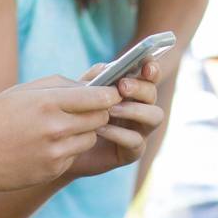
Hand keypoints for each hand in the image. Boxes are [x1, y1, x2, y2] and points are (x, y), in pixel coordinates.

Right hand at [0, 76, 117, 195]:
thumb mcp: (22, 92)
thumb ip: (59, 85)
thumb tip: (89, 85)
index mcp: (47, 103)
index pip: (99, 98)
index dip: (110, 94)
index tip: (111, 92)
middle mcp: (55, 129)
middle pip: (100, 118)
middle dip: (99, 111)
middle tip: (90, 108)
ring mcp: (55, 152)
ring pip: (91, 137)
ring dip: (85, 130)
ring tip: (63, 126)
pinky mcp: (53, 170)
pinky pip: (75, 154)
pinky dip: (69, 148)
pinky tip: (48, 144)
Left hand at [65, 59, 166, 178]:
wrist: (62, 146)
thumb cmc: (74, 114)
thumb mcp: (81, 92)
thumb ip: (94, 78)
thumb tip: (107, 67)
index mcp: (132, 90)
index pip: (149, 75)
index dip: (152, 68)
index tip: (146, 65)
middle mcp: (141, 108)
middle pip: (153, 93)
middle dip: (140, 88)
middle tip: (122, 86)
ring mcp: (140, 130)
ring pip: (154, 116)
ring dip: (134, 110)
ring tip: (110, 109)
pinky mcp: (133, 151)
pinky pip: (136, 140)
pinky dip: (119, 133)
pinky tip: (100, 128)